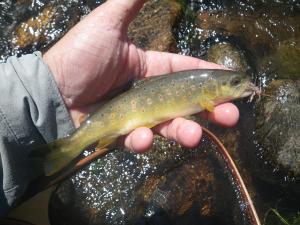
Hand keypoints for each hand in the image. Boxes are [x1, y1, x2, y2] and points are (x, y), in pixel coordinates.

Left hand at [43, 0, 238, 152]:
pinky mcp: (124, 133)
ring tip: (195, 136)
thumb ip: (132, 1)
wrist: (52, 89)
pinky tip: (143, 137)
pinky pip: (140, 139)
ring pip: (170, 125)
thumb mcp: (108, 22)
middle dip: (212, 110)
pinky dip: (144, 140)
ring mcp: (138, 115)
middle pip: (188, 103)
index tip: (232, 80)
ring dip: (185, 131)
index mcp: (150, 67)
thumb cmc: (80, 55)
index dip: (209, 75)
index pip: (186, 70)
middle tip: (232, 116)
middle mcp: (149, 92)